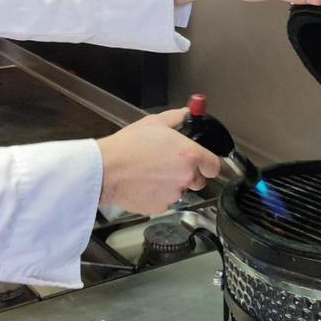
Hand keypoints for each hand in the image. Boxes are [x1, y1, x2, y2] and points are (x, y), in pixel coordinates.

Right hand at [97, 109, 220, 214]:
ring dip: (171, 184)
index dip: (208, 164)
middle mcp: (185, 176)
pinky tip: (144, 183)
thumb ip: (177, 118)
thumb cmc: (127, 147)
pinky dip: (157, 195)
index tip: (203, 163)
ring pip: (180, 191)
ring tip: (151, 172)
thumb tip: (186, 113)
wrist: (106, 170)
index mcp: (190, 155)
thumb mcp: (154, 122)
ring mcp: (173, 194)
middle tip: (169, 165)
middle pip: (199, 181)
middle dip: (189, 174)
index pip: (214, 166)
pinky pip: (164, 201)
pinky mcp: (160, 207)